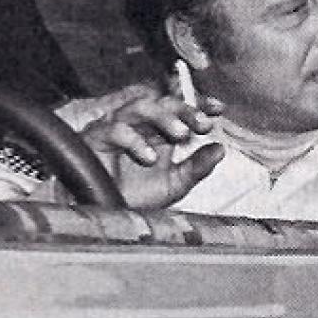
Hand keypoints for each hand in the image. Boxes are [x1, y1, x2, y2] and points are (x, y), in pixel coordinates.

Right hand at [80, 85, 225, 208]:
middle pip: (163, 103)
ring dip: (163, 117)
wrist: (101, 214)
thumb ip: (196, 168)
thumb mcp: (174, 185)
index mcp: (160, 134)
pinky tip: (148, 158)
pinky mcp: (96, 137)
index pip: (180, 111)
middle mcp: (140, 127)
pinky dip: (135, 140)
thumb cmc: (133, 197)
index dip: (198, 105)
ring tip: (181, 134)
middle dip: (185, 110)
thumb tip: (221, 150)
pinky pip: (115, 129)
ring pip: (140, 108)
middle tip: (203, 124)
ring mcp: (117, 128)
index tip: (218, 109)